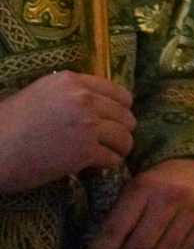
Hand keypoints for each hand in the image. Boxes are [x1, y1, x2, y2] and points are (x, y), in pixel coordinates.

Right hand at [0, 71, 134, 193]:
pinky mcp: (85, 151)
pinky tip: (94, 167)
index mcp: (70, 81)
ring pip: (125, 138)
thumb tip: (96, 104)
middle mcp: (83, 99)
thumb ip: (68, 95)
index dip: (120, 109)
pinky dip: (107, 165)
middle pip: (126, 115)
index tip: (114, 120)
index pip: (118, 92)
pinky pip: (113, 159)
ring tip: (106, 155)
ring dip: (118, 149)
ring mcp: (86, 125)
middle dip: (121, 130)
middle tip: (110, 141)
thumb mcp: (37, 95)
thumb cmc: (5, 125)